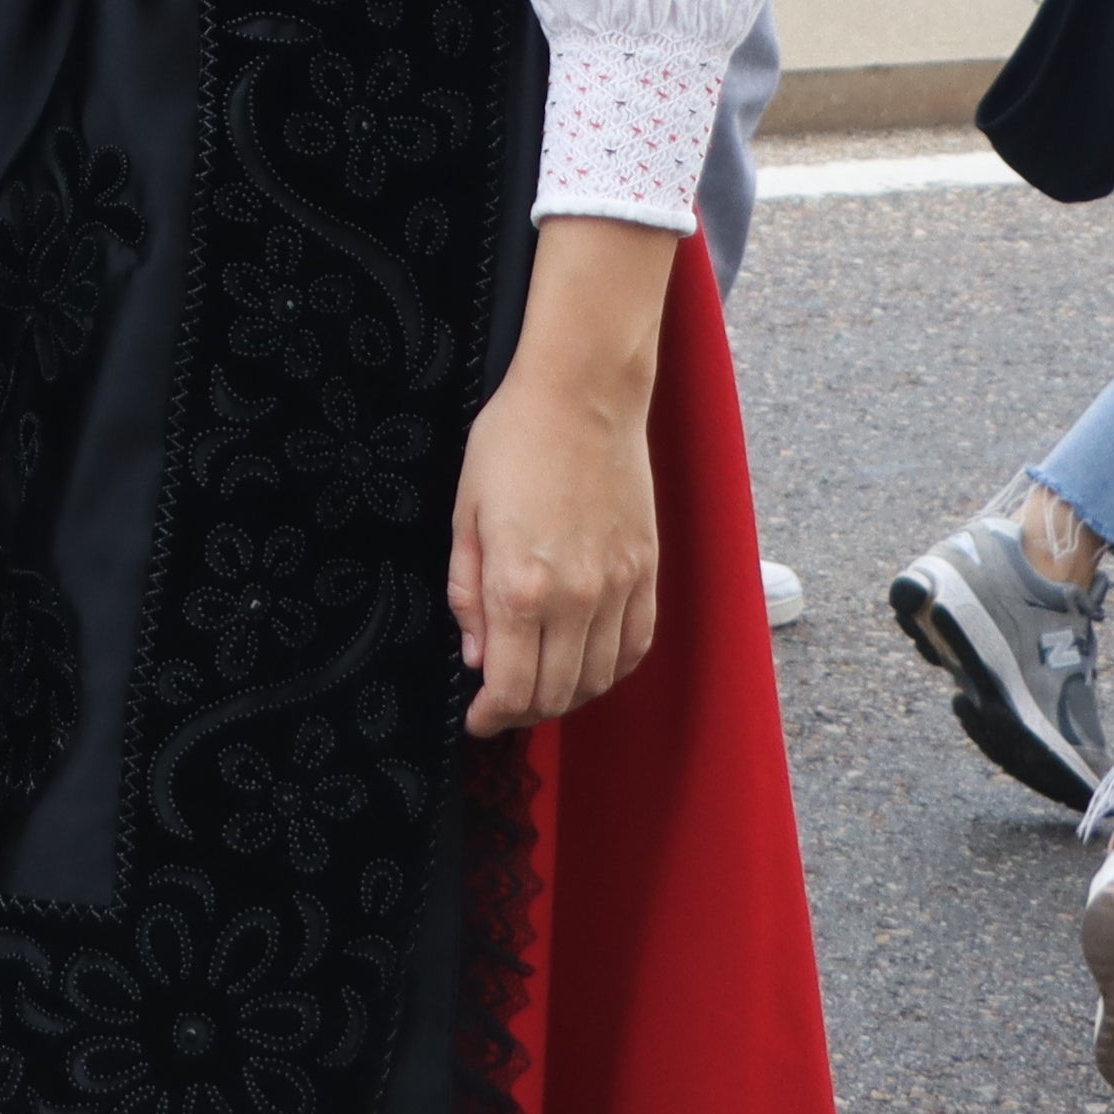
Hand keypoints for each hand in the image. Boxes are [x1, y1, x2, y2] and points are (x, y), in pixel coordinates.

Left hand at [448, 215, 670, 738]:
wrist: (583, 393)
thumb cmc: (513, 442)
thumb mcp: (465, 515)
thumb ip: (467, 594)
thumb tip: (475, 656)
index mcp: (521, 585)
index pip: (510, 688)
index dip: (489, 717)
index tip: (476, 720)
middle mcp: (576, 597)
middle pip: (555, 694)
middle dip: (523, 713)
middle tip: (501, 706)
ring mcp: (619, 586)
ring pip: (600, 679)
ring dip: (568, 696)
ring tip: (541, 687)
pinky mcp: (648, 571)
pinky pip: (636, 645)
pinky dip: (612, 669)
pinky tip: (589, 663)